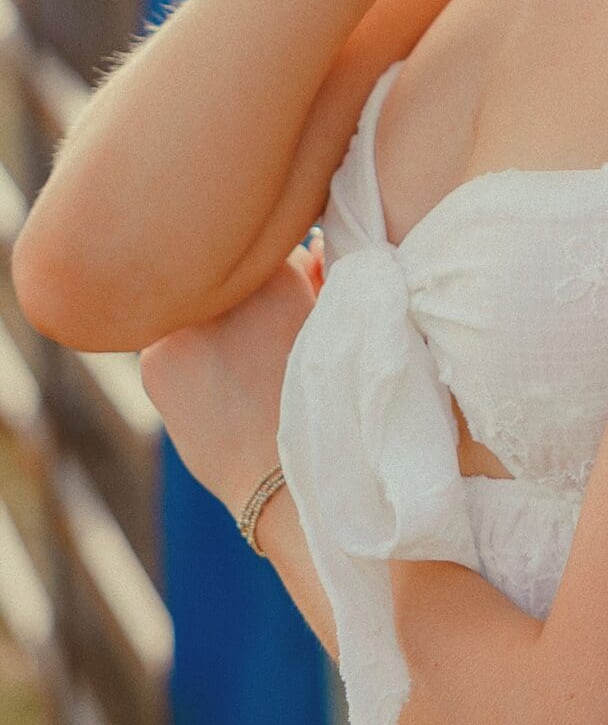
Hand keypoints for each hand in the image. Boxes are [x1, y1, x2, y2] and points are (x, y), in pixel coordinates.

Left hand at [138, 248, 319, 525]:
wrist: (283, 481)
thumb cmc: (324, 406)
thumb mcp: (337, 333)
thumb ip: (324, 280)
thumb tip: (317, 244)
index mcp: (280, 274)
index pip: (270, 253)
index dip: (278, 281)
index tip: (286, 312)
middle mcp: (225, 288)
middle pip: (226, 277)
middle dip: (238, 297)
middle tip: (258, 344)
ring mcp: (184, 323)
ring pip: (193, 310)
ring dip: (207, 326)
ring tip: (237, 375)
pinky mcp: (153, 359)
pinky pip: (169, 345)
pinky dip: (185, 363)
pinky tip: (212, 396)